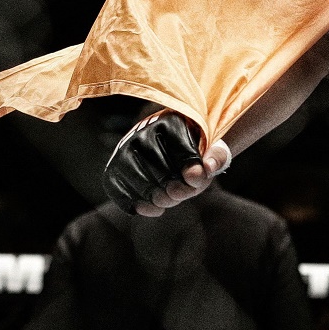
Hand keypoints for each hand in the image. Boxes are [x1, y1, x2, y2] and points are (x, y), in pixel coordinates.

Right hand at [102, 111, 230, 215]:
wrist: (164, 149)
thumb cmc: (193, 151)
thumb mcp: (212, 149)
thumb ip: (216, 157)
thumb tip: (203, 170)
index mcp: (171, 121)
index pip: (185, 154)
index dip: (195, 173)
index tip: (197, 178)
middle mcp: (142, 132)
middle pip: (163, 172)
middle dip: (177, 189)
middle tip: (183, 194)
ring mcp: (123, 151)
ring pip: (142, 184)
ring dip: (159, 200)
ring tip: (169, 200)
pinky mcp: (112, 170)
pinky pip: (121, 194)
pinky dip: (140, 206)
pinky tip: (154, 208)